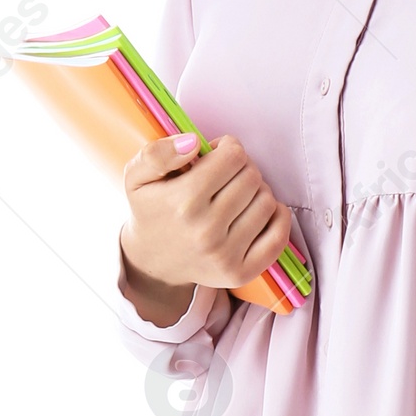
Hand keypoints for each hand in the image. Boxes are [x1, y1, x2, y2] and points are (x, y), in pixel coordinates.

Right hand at [119, 130, 292, 306]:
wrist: (151, 263)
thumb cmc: (150, 212)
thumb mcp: (136, 177)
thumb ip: (158, 153)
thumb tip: (193, 142)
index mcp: (183, 202)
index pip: (233, 157)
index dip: (229, 148)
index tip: (218, 154)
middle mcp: (206, 231)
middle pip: (252, 177)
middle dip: (242, 168)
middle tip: (227, 175)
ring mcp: (225, 255)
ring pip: (267, 202)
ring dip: (257, 191)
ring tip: (237, 195)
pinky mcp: (240, 273)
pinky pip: (278, 237)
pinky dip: (277, 218)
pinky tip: (258, 211)